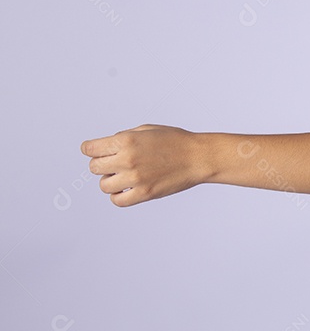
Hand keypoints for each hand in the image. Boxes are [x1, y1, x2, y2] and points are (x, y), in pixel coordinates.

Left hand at [80, 124, 206, 206]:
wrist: (199, 157)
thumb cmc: (176, 141)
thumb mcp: (147, 130)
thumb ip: (123, 137)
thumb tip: (105, 149)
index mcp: (126, 140)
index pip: (89, 148)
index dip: (91, 149)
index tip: (95, 151)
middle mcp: (127, 159)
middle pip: (94, 167)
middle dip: (102, 164)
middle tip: (115, 163)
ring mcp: (135, 178)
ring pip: (103, 185)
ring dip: (110, 180)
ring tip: (124, 176)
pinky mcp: (144, 193)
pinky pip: (117, 200)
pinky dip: (118, 196)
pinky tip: (127, 189)